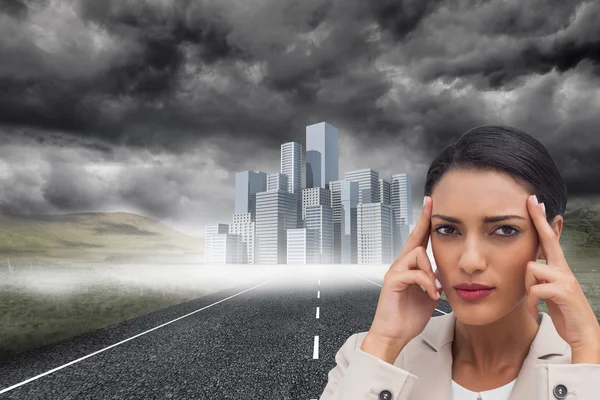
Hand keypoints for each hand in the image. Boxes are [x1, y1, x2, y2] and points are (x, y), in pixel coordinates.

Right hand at [362, 196, 442, 360]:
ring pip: (418, 254)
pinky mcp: (392, 281)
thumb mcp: (428, 295)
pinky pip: (415, 273)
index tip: (431, 205)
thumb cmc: (408, 317)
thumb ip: (434, 281)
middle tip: (431, 203)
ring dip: (431, 272)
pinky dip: (427, 284)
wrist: (393, 335)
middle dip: (424, 220)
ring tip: (435, 290)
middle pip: (414, 238)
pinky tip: (431, 296)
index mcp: (409, 268)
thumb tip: (444, 274)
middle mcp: (400, 265)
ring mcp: (394, 272)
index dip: (425, 223)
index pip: (418, 241)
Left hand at [525, 194, 599, 363]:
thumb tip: (531, 265)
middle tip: (532, 201)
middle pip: (548, 239)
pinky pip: (535, 289)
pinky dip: (530, 302)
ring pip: (531, 269)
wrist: (582, 335)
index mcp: (559, 268)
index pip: (549, 239)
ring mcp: (565, 279)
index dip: (542, 221)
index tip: (536, 202)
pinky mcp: (563, 292)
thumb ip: (541, 277)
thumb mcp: (549, 291)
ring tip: (533, 302)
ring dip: (526, 287)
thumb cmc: (563, 312)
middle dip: (539, 220)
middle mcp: (563, 269)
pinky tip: (534, 311)